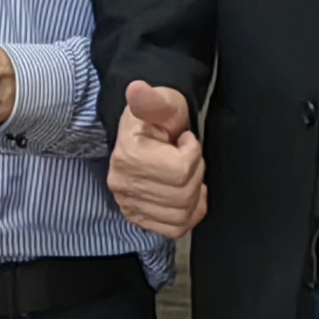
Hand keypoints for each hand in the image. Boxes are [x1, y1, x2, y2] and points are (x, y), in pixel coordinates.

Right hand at [108, 78, 208, 236]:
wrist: (144, 131)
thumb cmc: (157, 118)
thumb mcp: (161, 103)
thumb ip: (151, 100)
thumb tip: (136, 90)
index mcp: (128, 157)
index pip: (181, 171)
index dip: (193, 153)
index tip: (184, 140)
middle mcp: (123, 185)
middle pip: (183, 195)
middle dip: (195, 173)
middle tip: (187, 156)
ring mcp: (129, 204)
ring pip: (181, 214)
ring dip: (193, 194)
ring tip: (185, 173)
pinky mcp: (138, 217)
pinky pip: (173, 229)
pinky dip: (189, 215)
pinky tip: (189, 196)